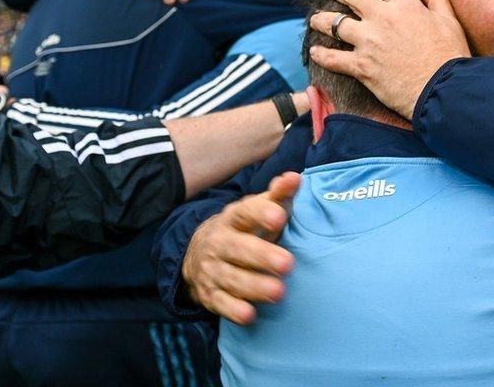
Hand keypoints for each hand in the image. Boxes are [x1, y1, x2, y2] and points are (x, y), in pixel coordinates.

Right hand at [181, 172, 298, 324]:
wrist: (199, 252)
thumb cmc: (245, 229)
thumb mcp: (259, 209)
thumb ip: (279, 194)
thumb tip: (294, 178)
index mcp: (233, 219)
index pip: (246, 213)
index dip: (262, 214)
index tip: (279, 217)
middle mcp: (219, 243)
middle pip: (238, 249)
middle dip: (262, 256)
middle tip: (288, 264)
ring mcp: (212, 270)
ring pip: (231, 278)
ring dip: (254, 287)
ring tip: (278, 292)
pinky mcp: (210, 295)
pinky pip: (220, 304)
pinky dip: (233, 310)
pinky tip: (249, 316)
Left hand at [307, 0, 469, 119]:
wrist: (442, 92)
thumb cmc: (450, 58)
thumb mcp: (450, 22)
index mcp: (405, 5)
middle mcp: (382, 19)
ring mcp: (369, 43)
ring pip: (334, 24)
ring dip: (321, 20)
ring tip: (315, 20)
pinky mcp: (361, 67)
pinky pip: (332, 58)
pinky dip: (322, 54)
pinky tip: (315, 52)